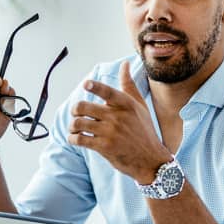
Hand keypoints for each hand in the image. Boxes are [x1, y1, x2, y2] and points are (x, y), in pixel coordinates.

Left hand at [70, 62, 173, 183]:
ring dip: (72, 125)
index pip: (107, 91)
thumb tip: (124, 64)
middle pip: (83, 107)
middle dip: (75, 110)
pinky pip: (80, 139)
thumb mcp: (140, 106)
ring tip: (75, 128)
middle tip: (76, 114)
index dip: (94, 87)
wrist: (150, 160)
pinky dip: (72, 138)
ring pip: (79, 123)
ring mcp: (110, 132)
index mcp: (125, 104)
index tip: (86, 85)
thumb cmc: (144, 130)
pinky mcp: (104, 147)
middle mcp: (117, 117)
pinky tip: (75, 138)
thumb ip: (129, 85)